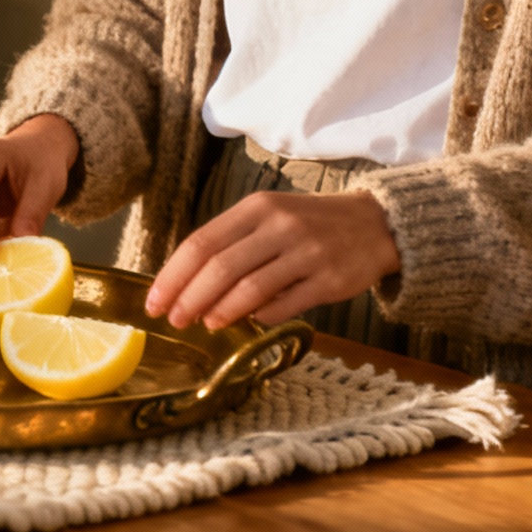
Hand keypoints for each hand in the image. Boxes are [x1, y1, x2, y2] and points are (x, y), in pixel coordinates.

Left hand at [143, 189, 401, 330]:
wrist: (376, 225)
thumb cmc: (309, 224)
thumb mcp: (269, 217)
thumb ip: (233, 242)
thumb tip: (187, 283)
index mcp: (257, 207)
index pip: (202, 242)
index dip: (173, 276)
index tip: (155, 302)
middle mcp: (280, 226)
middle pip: (220, 267)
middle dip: (190, 298)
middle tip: (174, 320)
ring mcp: (307, 253)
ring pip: (250, 289)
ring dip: (221, 311)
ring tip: (205, 324)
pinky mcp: (329, 281)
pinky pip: (284, 305)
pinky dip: (260, 317)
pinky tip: (249, 322)